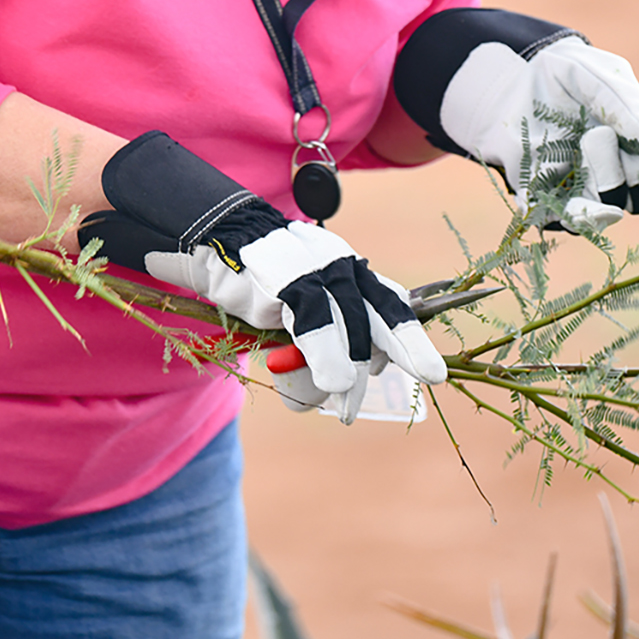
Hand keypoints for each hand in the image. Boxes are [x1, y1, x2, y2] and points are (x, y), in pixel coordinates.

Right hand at [78, 131, 445, 423]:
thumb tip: (340, 379)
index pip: (386, 300)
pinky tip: (333, 382)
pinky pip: (315, 326)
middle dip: (406, 349)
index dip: (408, 335)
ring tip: (343, 407)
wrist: (210, 231)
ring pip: (350, 329)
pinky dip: (327, 359)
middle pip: (384, 311)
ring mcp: (315, 272)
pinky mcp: (288, 283)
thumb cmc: (250, 273)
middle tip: (426, 379)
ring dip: (350, 375)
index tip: (427, 367)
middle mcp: (337, 266)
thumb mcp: (292, 300)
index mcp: (342, 268)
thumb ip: (317, 330)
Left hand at [395, 9, 638, 234]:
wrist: (507, 87)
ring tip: (588, 139)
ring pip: (611, 210)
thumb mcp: (591, 74)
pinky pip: (567, 220)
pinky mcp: (550, 202)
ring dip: (606, 180)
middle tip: (602, 130)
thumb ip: (623, 101)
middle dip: (635, 168)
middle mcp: (619, 172)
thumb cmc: (559, 78)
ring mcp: (586, 191)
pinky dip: (574, 213)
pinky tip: (570, 195)